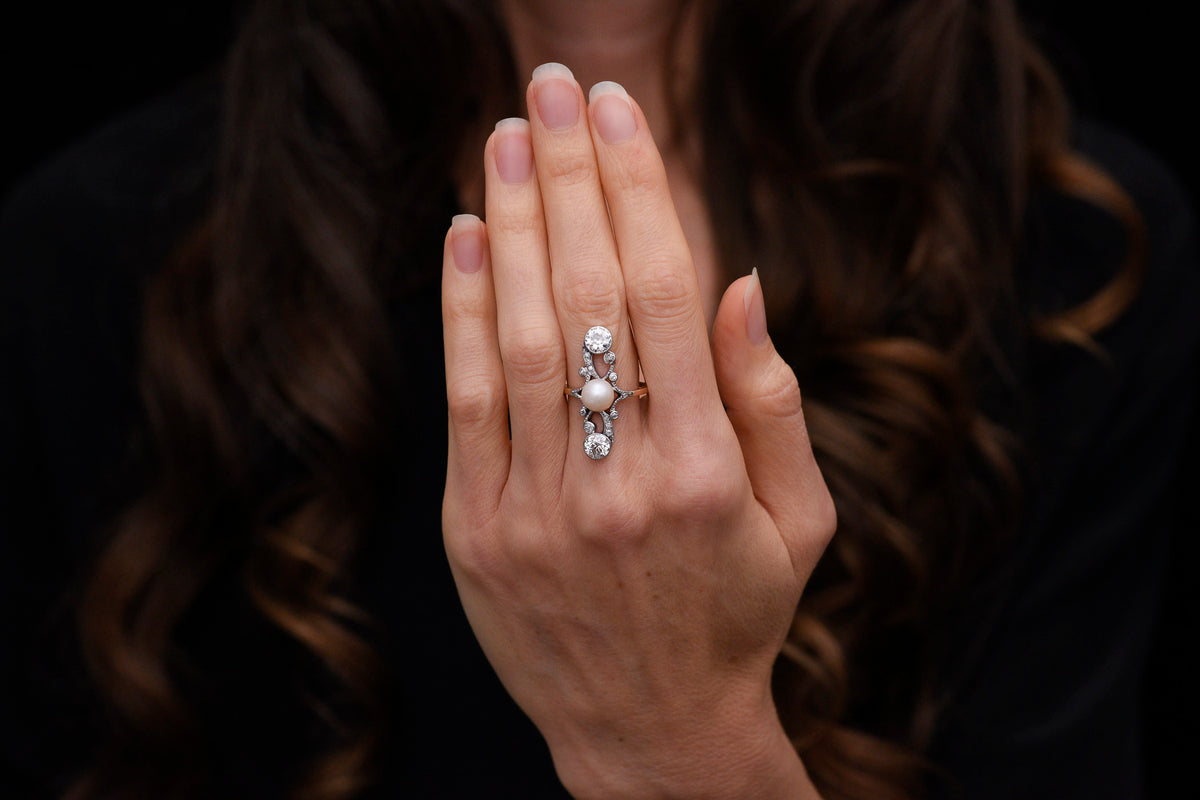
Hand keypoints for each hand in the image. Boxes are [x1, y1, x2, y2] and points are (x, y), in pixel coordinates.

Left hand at [441, 63, 834, 799]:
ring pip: (517, 337)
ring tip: (507, 139)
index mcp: (708, 471)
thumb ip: (768, 397)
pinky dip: (462, 311)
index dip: (639, 191)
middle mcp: (619, 483)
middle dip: (569, 179)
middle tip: (550, 90)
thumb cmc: (736, 614)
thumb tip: (735, 278)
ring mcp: (538, 510)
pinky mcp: (478, 533)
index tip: (619, 115)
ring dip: (511, 225)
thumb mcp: (796, 518)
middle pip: (584, 296)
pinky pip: (467, 402)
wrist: (648, 732)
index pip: (663, 295)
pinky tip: (467, 236)